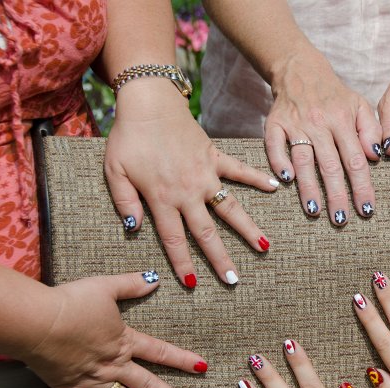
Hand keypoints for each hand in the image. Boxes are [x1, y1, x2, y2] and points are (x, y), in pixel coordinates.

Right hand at [23, 271, 206, 387]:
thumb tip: (155, 279)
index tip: (203, 368)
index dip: (183, 359)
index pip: (160, 352)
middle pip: (148, 384)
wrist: (36, 322)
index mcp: (124, 341)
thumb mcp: (106, 287)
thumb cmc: (71, 302)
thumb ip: (131, 284)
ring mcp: (91, 379)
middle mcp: (113, 365)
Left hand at [105, 82, 277, 286]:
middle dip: (220, 259)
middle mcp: (188, 192)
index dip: (183, 263)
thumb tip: (134, 229)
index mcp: (162, 198)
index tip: (192, 284)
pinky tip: (275, 187)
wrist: (149, 103)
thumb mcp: (114, 171)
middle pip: (207, 232)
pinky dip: (258, 178)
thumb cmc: (129, 138)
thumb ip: (124, 202)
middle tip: (234, 280)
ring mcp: (206, 175)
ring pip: (230, 208)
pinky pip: (240, 170)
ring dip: (247, 229)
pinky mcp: (215, 157)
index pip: (175, 239)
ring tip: (264, 247)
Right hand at [264, 52, 381, 225]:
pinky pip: (274, 144)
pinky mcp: (274, 123)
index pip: (356, 160)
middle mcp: (320, 123)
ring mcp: (296, 124)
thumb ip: (372, 130)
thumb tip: (377, 156)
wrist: (301, 70)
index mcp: (343, 120)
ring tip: (315, 212)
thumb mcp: (360, 106)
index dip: (362, 186)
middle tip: (342, 220)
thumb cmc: (335, 96)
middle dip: (337, 195)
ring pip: (304, 159)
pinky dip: (279, 161)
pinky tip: (285, 180)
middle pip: (330, 165)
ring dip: (309, 187)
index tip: (367, 209)